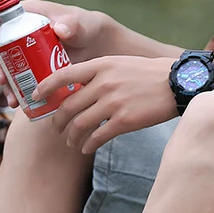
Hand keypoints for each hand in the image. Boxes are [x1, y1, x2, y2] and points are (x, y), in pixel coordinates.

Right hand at [0, 0, 114, 107]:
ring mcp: (22, 52)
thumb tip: (60, 30)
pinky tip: (18, 103)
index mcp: (25, 15)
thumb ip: (73, 24)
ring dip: (4, 82)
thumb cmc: (87, 28)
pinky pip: (16, 79)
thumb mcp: (81, 25)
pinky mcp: (29, 69)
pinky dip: (15, 91)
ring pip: (3, 66)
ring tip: (11, 98)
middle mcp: (19, 33)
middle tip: (1, 78)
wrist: (96, 48)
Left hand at [34, 56, 177, 152]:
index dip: (44, 88)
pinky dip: (88, 145)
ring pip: (80, 124)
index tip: (36, 98)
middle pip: (67, 107)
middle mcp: (103, 83)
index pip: (62, 76)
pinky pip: (98, 137)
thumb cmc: (149, 74)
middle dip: (57, 122)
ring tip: (71, 142)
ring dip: (71, 137)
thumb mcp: (120, 64)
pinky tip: (87, 148)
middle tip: (56, 129)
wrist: (177, 83)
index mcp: (100, 66)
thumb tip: (78, 90)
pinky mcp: (125, 121)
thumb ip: (98, 74)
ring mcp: (113, 103)